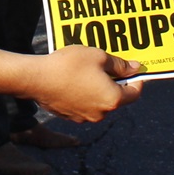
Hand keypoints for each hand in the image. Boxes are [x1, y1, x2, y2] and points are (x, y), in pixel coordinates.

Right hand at [30, 46, 144, 122]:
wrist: (36, 79)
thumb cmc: (69, 65)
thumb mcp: (99, 57)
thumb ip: (120, 64)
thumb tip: (134, 68)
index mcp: (112, 99)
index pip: (134, 93)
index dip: (136, 79)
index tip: (132, 68)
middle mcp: (101, 113)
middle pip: (116, 98)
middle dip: (115, 82)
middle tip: (108, 65)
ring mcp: (85, 117)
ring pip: (99, 101)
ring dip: (98, 88)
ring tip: (88, 70)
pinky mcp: (70, 116)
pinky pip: (84, 104)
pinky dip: (84, 93)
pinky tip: (75, 79)